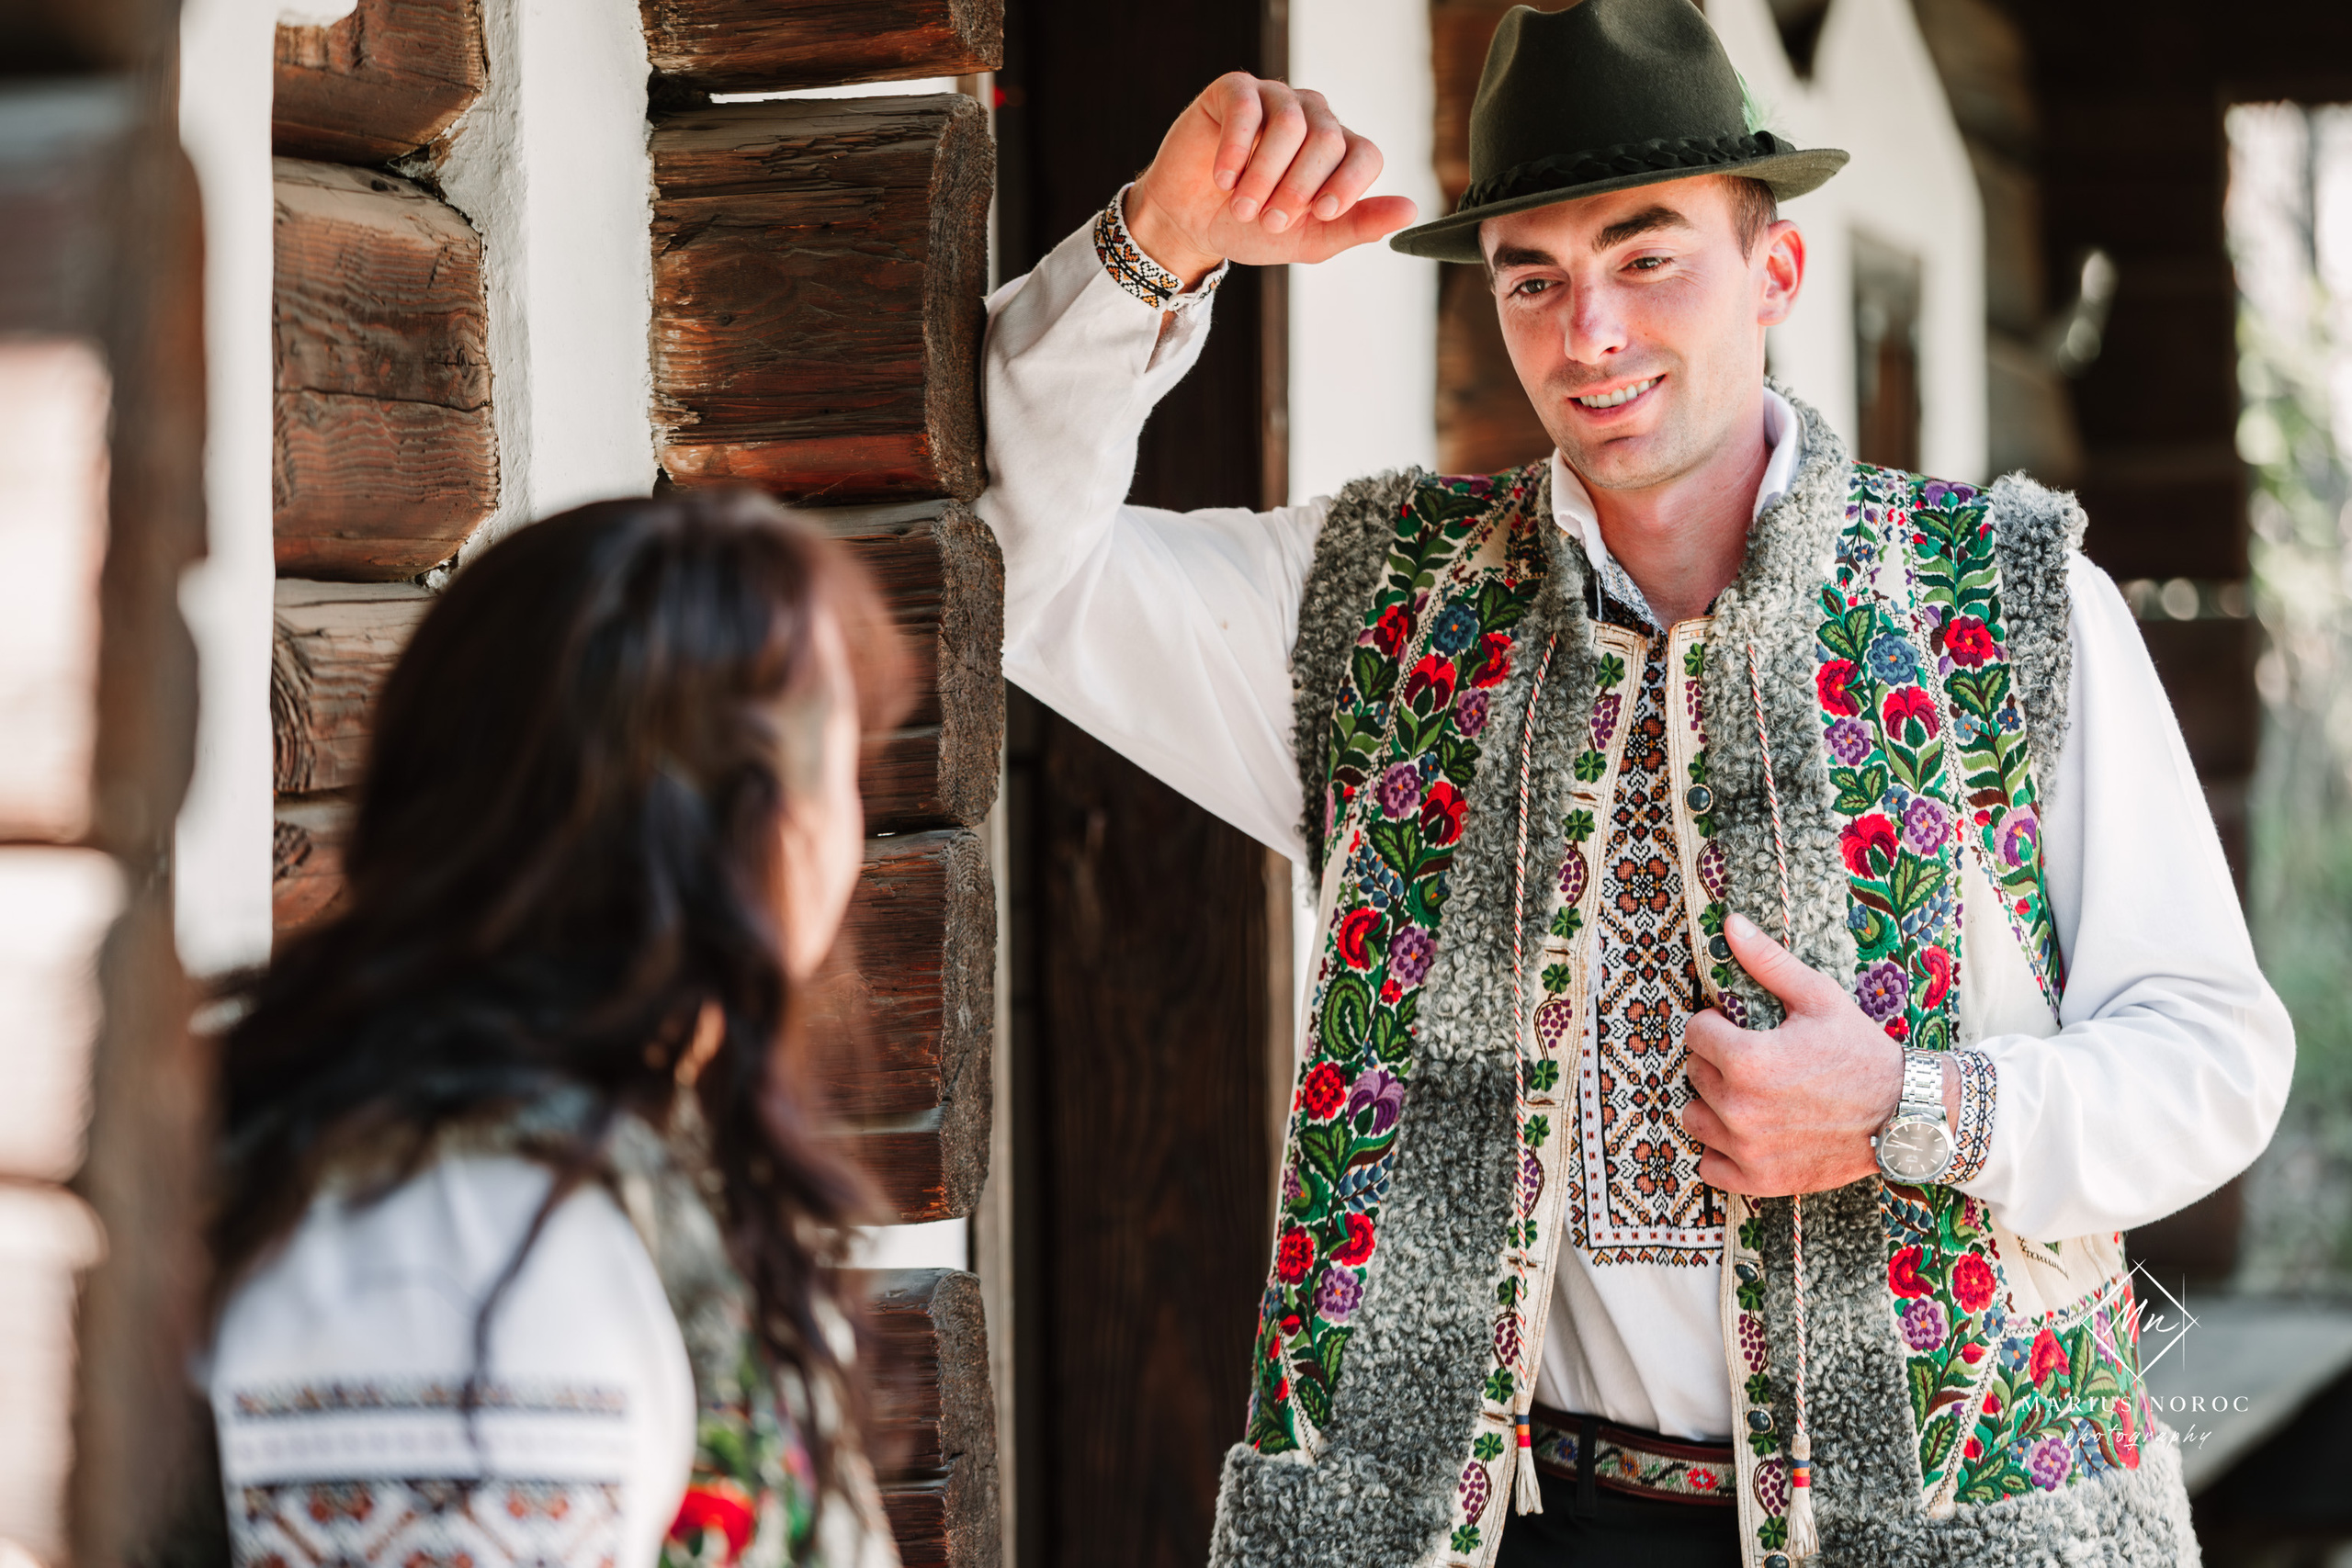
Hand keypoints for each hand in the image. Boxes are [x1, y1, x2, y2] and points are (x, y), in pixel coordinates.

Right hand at [1124, 72, 1418, 286]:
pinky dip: (1236, 150)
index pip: (1366, 154)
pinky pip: (1247, 108)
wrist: (1191, 224)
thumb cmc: (1252, 228)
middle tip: (1268, 221)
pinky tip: (1223, 179)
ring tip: (1243, 206)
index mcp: (1339, 152)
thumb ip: (1357, 226)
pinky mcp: (1235, 91)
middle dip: (1298, 188)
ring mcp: (1276, 99)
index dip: (1349, 184)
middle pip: (1328, 140)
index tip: (1322, 213)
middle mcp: (1314, 118)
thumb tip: (1411, 210)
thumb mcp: (1308, 239)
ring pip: (1290, 124)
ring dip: (1265, 174)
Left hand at [1680, 912, 1914, 1196]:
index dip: (1716, 1025)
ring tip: (1750, 1097)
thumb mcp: (1818, 998)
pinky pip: (1709, 1167)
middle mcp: (1738, 1108)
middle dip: (1717, 1062)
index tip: (1741, 1029)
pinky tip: (1749, 1135)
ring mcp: (1746, 1149)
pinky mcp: (1758, 1180)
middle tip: (1756, 1062)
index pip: (1694, 1032)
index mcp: (1746, 1059)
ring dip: (1713, 1106)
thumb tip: (1730, 923)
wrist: (1906, 1115)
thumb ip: (1768, 962)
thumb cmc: (1861, 1053)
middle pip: (1694, 1073)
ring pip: (1694, 1118)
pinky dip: (1722, 1153)